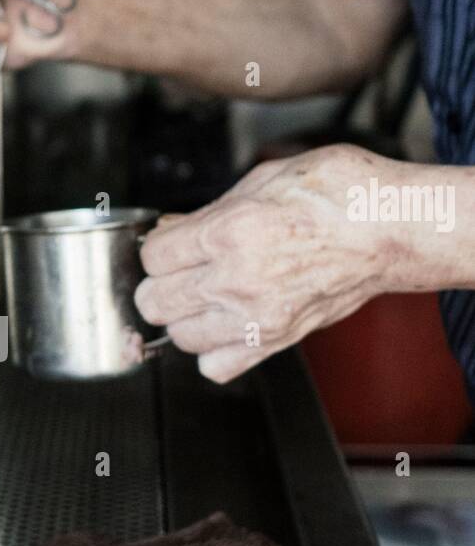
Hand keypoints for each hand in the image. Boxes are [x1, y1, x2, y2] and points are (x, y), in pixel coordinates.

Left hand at [134, 144, 439, 382]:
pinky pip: (217, 367)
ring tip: (202, 299)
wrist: (392, 228)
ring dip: (184, 318)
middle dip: (160, 284)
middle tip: (178, 273)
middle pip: (155, 301)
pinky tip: (223, 327)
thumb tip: (172, 228)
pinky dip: (212, 353)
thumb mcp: (263, 179)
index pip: (153, 257)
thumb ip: (210, 210)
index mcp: (229, 231)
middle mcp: (236, 279)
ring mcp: (256, 315)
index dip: (157, 248)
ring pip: (180, 338)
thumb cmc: (339, 194)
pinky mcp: (277, 339)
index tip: (169, 245)